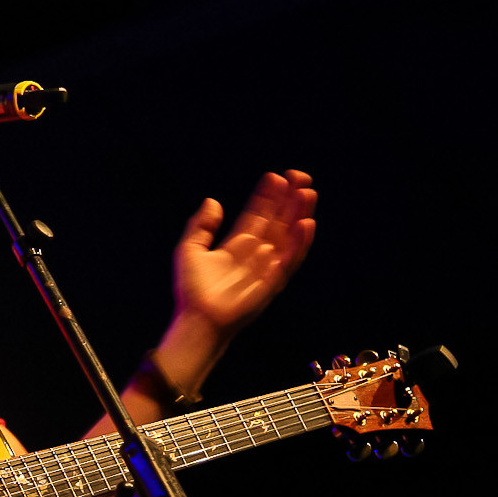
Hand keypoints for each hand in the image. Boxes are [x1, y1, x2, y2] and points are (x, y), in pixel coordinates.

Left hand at [174, 169, 316, 336]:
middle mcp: (255, 255)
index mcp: (237, 246)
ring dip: (298, 215)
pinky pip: (290, 260)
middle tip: (300, 176)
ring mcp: (266, 268)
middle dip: (289, 200)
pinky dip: (299, 243)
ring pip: (288, 237)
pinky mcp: (273, 283)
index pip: (257, 216)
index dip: (267, 197)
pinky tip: (306, 223)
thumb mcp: (190, 250)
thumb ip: (201, 225)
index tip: (276, 177)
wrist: (196, 320)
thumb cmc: (192, 291)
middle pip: (277, 222)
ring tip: (307, 192)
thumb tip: (213, 201)